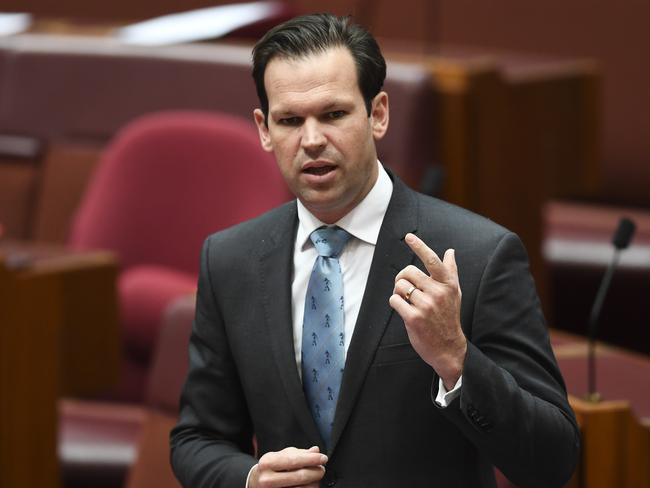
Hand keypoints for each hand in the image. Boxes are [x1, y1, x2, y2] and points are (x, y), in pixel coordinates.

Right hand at [248, 446, 326, 487]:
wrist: (255, 482)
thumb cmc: (271, 467)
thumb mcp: (281, 455)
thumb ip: (299, 453)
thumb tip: (315, 451)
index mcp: (267, 462)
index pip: (294, 460)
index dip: (312, 459)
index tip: (323, 458)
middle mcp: (267, 479)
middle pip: (300, 476)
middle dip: (316, 471)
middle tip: (322, 468)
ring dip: (314, 482)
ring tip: (315, 477)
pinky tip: (309, 484)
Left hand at [389, 233, 466, 388]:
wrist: (449, 348)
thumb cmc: (449, 317)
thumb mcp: (455, 293)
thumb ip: (451, 271)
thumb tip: (450, 251)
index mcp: (447, 285)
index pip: (432, 261)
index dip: (419, 247)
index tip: (408, 236)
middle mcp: (438, 293)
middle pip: (408, 272)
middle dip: (402, 278)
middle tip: (405, 288)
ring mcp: (426, 306)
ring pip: (400, 286)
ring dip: (398, 292)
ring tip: (406, 300)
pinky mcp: (414, 318)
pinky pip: (395, 300)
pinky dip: (395, 303)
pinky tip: (403, 310)